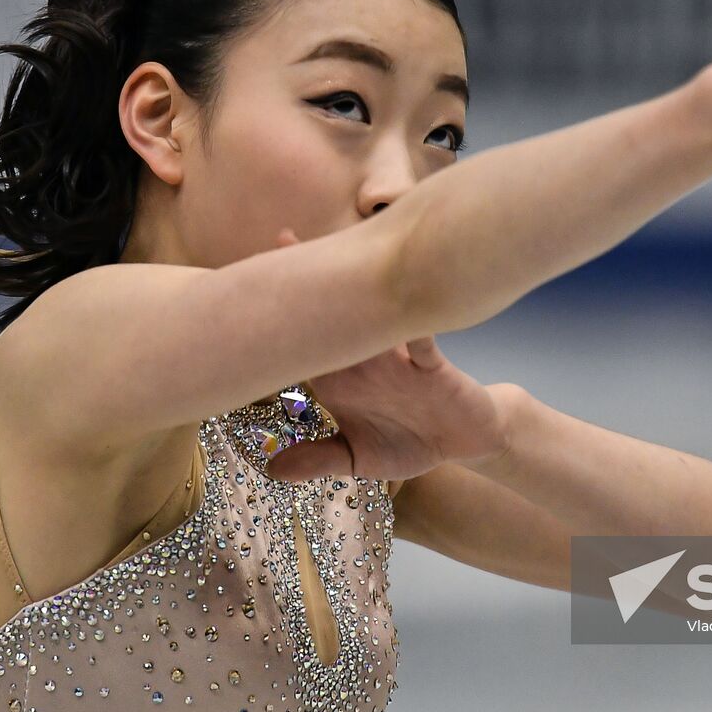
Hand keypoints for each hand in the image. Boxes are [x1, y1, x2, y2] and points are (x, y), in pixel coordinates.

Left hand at [259, 226, 511, 481]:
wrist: (465, 441)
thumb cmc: (411, 441)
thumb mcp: (360, 459)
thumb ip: (319, 460)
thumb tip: (271, 470)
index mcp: (341, 380)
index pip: (302, 346)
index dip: (276, 321)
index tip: (246, 291)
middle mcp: (365, 362)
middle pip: (333, 317)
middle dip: (310, 284)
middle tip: (281, 242)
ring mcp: (399, 361)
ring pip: (376, 324)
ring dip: (360, 300)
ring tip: (337, 270)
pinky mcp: (434, 368)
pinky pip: (423, 346)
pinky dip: (414, 335)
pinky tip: (400, 325)